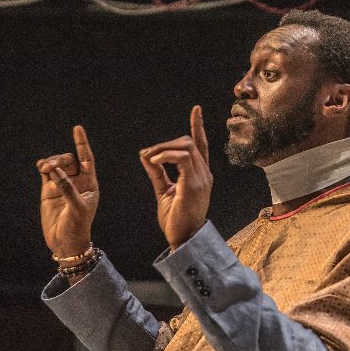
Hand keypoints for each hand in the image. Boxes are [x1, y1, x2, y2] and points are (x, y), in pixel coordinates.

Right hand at [37, 125, 98, 257]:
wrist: (65, 242)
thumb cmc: (77, 227)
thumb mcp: (76, 208)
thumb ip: (67, 189)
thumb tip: (55, 171)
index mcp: (90, 184)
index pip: (87, 159)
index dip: (82, 144)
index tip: (77, 128)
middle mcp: (77, 182)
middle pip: (69, 160)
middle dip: (60, 159)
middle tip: (50, 167)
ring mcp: (62, 185)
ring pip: (56, 165)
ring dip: (50, 163)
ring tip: (44, 168)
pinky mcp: (49, 191)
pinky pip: (46, 174)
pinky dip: (43, 167)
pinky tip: (40, 166)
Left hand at [140, 105, 212, 249]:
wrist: (184, 240)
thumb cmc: (176, 219)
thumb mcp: (164, 191)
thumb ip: (157, 172)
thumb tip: (145, 155)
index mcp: (200, 174)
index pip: (201, 144)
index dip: (198, 126)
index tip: (196, 110)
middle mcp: (204, 173)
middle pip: (189, 142)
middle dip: (165, 143)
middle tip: (147, 154)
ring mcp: (201, 178)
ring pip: (185, 146)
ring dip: (163, 148)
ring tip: (149, 158)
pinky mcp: (193, 184)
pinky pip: (181, 158)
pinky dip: (165, 155)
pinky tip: (153, 161)